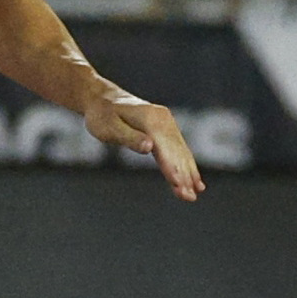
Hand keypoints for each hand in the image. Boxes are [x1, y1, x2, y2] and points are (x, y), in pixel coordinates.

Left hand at [86, 94, 205, 201]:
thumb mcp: (109, 128)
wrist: (103, 99)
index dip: (172, 168)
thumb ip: (129, 137)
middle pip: (176, 152)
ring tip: (194, 195)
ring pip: (181, 152)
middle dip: (183, 176)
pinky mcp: (166, 128)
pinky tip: (195, 180)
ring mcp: (167, 123)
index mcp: (151, 119)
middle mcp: (164, 120)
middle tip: (189, 198)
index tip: (179, 186)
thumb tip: (149, 147)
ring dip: (189, 174)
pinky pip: (179, 149)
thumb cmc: (101, 116)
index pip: (165, 149)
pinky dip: (187, 165)